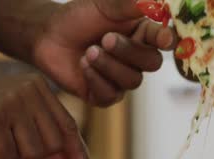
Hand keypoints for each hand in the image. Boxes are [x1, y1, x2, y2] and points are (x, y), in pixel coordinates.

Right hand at [0, 74, 90, 158]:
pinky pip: (6, 157)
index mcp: (38, 87)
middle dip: (32, 155)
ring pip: (32, 154)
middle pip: (52, 144)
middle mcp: (28, 90)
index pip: (67, 126)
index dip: (76, 151)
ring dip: (10, 156)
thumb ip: (47, 140)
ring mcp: (10, 103)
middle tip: (5, 142)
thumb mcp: (18, 121)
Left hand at [33, 0, 175, 105]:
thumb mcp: (103, 5)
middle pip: (152, 63)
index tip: (162, 38)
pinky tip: (83, 66)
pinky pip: (111, 95)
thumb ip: (128, 4)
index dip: (165, 40)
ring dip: (109, 65)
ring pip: (132, 80)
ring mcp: (121, 79)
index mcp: (142, 35)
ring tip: (89, 52)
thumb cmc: (78, 18)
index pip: (163, 39)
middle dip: (129, 52)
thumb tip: (153, 0)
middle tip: (106, 39)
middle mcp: (136, 59)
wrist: (48, 36)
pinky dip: (96, 79)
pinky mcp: (104, 95)